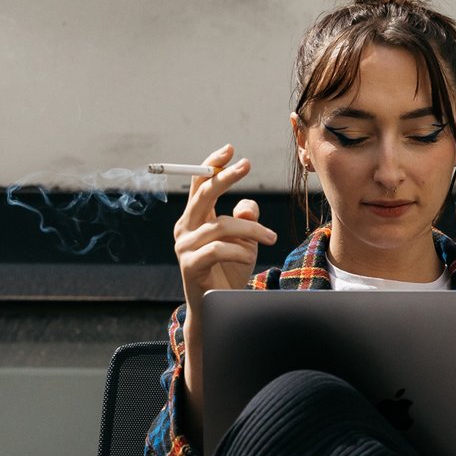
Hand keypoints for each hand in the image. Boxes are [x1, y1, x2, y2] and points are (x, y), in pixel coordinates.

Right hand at [174, 144, 277, 318]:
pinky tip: (248, 256)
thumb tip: (247, 207)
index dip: (212, 164)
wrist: (220, 306)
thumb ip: (245, 219)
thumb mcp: (245, 240)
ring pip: (220, 225)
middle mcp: (185, 228)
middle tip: (247, 164)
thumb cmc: (231, 268)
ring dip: (251, 230)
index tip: (230, 149)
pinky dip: (238, 250)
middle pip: (203, 194)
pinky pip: (217, 249)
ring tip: (271, 238)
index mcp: (195, 217)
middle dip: (225, 177)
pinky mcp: (190, 265)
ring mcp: (184, 247)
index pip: (198, 183)